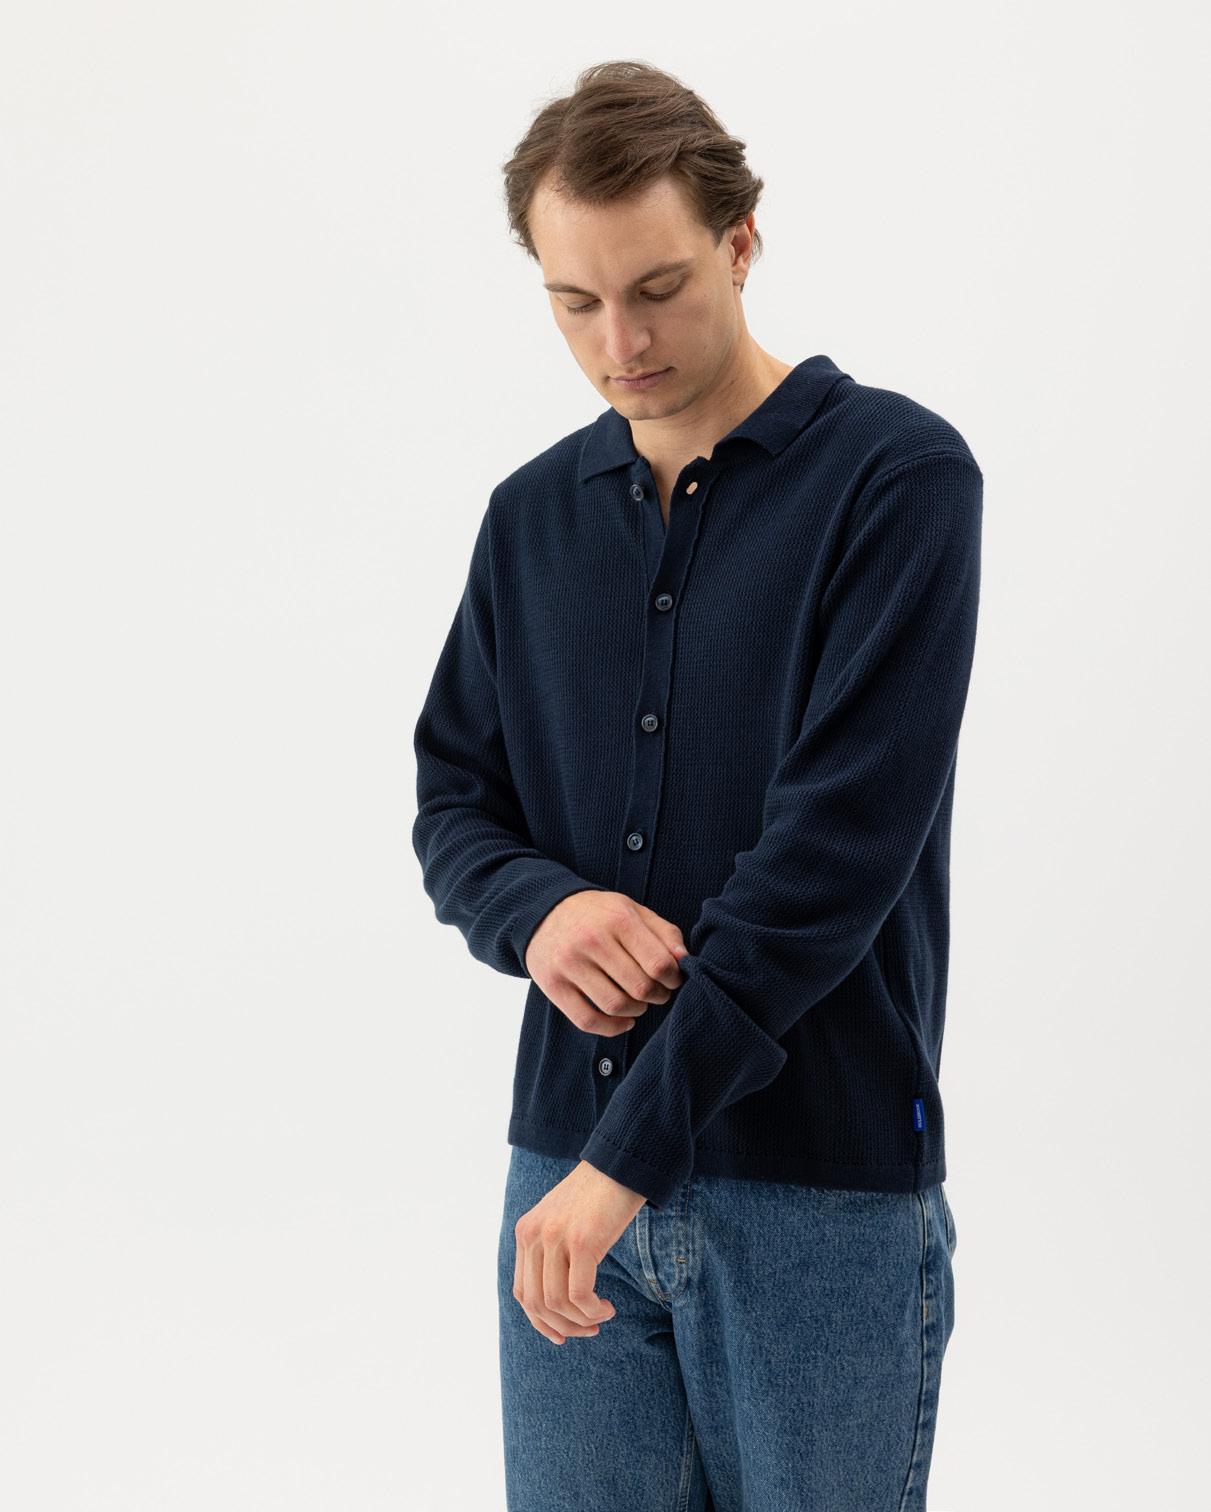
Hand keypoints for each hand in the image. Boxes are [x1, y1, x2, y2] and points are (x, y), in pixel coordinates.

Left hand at [512, 1159, 645, 1343]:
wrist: (621, 1164)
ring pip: (557, 1303)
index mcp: (526, 1232)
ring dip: (582, 1321)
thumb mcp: (563, 1222)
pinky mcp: (581, 1240)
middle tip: (590, 1330)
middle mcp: (533, 1234)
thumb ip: (552, 1251)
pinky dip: (593, 1310)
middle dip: (563, 1327)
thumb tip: (557, 1302)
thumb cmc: (598, 1196)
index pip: (522, 1292)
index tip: (564, 1334)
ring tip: (603, 1316)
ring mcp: (554, 1236)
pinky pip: (579, 1294)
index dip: (541, 1322)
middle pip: (536, 1303)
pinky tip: (608, 1307)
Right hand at [524, 891, 687, 1035]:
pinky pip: (587, 1020)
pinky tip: (624, 1020)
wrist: (544, 913)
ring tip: (639, 1002)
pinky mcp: (553, 985)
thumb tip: (685, 961)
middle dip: (658, 996)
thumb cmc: (598, 915)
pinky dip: (612, 1027)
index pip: (658, 963)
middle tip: (658, 992)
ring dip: (637, 1010)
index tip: (672, 979)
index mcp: (617, 918)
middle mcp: (591, 940)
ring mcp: (569, 964)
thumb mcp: (633, 911)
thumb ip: (664, 933)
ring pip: (615, 1006)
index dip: (673, 978)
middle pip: (640, 988)